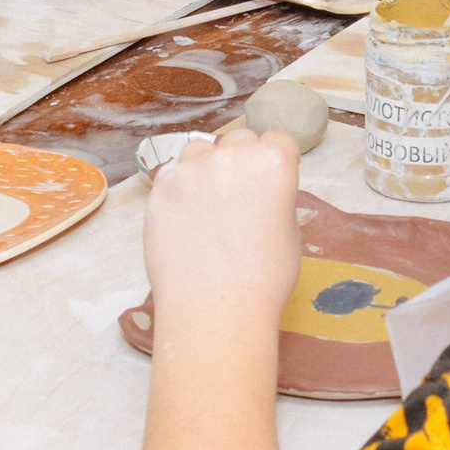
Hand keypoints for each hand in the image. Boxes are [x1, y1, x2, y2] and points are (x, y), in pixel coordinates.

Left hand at [143, 127, 301, 341]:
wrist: (214, 310)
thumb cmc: (264, 279)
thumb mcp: (289, 231)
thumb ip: (276, 197)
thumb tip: (261, 192)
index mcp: (273, 162)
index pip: (278, 140)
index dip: (275, 161)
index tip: (269, 182)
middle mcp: (232, 154)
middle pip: (239, 139)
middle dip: (241, 161)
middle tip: (238, 197)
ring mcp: (191, 168)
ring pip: (201, 149)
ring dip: (206, 167)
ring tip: (206, 205)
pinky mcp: (160, 187)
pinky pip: (173, 173)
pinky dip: (179, 188)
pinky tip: (184, 218)